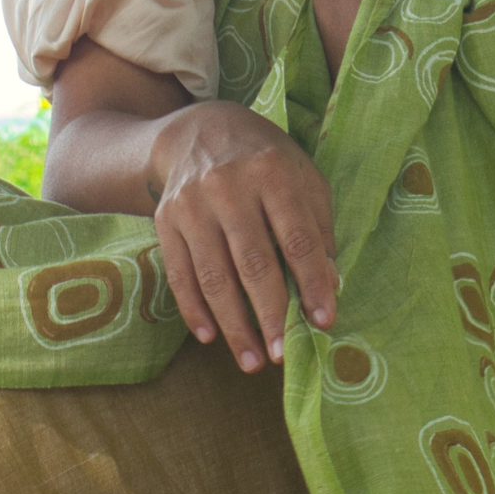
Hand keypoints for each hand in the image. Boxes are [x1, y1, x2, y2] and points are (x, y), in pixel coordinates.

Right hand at [149, 100, 338, 370]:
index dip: (312, 282)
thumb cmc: (265, 160)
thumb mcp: (302, 178)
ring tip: (254, 361)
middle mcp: (229, 187)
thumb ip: (318, 227)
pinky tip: (211, 338)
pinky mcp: (165, 220)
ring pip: (214, 275)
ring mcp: (192, 204)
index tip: (324, 320)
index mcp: (273, 172)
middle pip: (254, 262)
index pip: (298, 238)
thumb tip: (329, 284)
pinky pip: (180, 274)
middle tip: (285, 355)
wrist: (198, 131)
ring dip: (235, 325)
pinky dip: (195, 310)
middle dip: (271, 314)